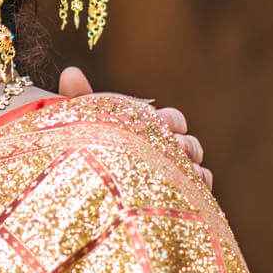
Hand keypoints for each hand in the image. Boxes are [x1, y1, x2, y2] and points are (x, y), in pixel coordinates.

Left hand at [57, 67, 212, 189]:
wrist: (88, 200)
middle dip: (183, 143)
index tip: (159, 122)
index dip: (170, 120)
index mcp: (151, 131)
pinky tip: (189, 188)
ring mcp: (178, 175)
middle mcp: (168, 151)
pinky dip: (200, 184)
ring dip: (191, 166)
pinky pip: (202, 188)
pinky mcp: (184, 198)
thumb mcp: (84, 126)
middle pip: (189, 142)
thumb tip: (70, 72)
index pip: (173, 119)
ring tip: (179, 171)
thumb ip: (80, 99)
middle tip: (172, 149)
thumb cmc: (90, 155)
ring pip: (197, 165)